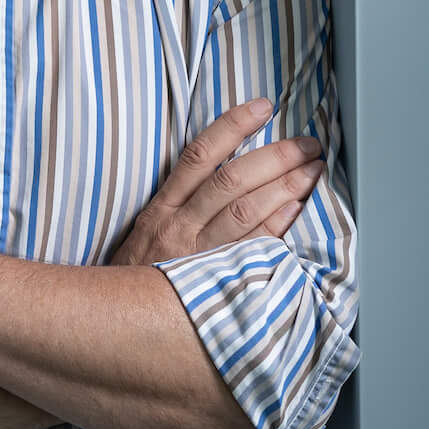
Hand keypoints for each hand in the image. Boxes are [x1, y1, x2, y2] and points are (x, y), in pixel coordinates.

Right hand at [109, 99, 321, 268]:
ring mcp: (197, 254)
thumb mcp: (146, 230)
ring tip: (313, 169)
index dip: (232, 127)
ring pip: (245, 211)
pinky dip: (276, 226)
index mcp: (163, 206)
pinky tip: (297, 208)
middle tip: (307, 144)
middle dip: (274, 157)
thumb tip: (224, 170)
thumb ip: (179, 204)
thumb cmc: (138, 273)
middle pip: (231, 180)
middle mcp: (180, 225)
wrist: (114, 320)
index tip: (262, 107)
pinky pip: (251, 249)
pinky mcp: (213, 280)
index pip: (199, 155)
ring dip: (285, 187)